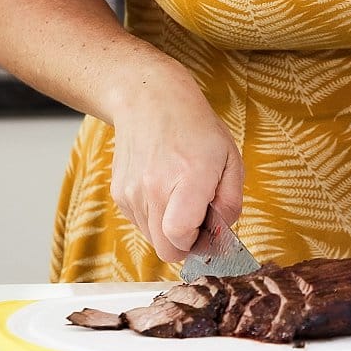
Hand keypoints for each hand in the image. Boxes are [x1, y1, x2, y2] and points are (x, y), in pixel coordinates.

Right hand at [108, 63, 242, 262]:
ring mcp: (131, 192)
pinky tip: (162, 188)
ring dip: (168, 228)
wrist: (149, 101)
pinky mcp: (118, 194)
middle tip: (197, 216)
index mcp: (187, 178)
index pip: (180, 237)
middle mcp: (153, 188)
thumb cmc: (194, 127)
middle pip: (165, 249)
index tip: (206, 228)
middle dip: (184, 242)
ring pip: (151, 238)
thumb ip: (231, 202)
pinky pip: (139, 222)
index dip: (196, 242)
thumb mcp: (230, 158)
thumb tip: (221, 233)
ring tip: (178, 194)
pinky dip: (154, 216)